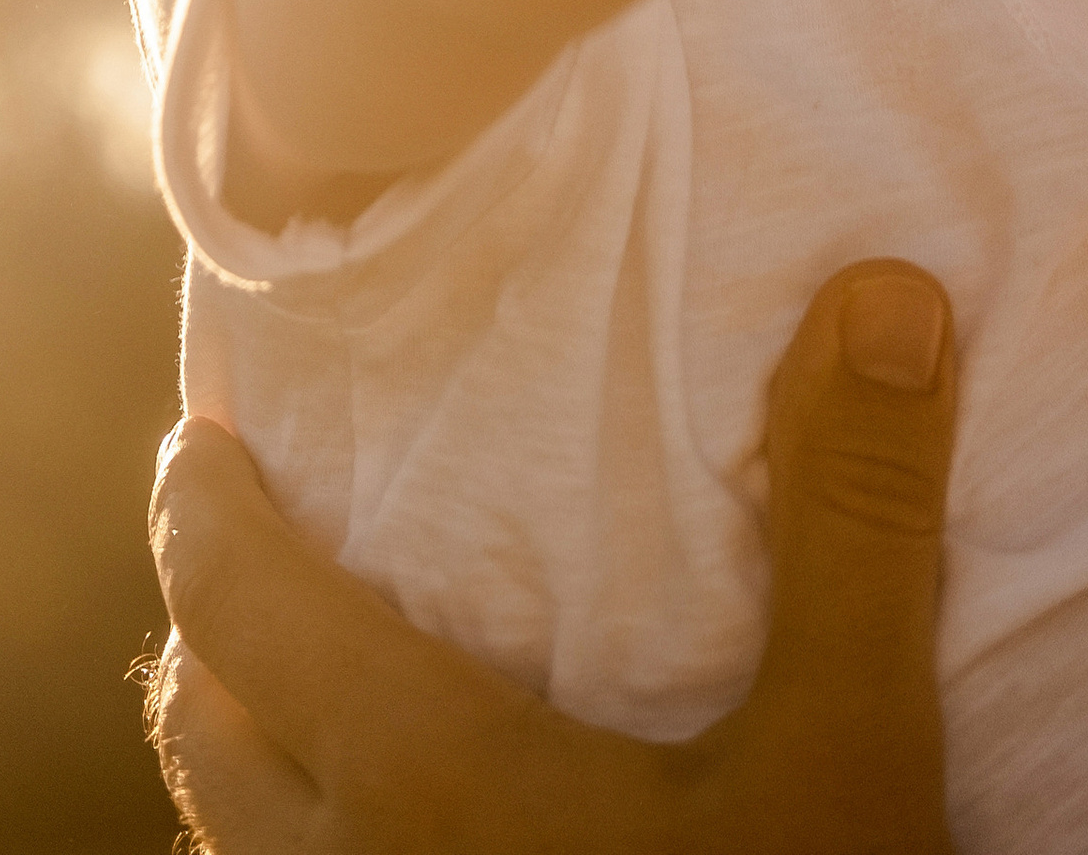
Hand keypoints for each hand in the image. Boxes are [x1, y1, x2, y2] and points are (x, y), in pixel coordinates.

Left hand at [146, 258, 959, 854]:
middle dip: (214, 617)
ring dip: (253, 755)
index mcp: (417, 782)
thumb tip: (887, 288)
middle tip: (257, 530)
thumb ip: (855, 517)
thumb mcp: (853, 758)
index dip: (199, 497)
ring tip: (314, 685)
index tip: (204, 422)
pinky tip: (403, 850)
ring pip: (236, 854)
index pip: (230, 598)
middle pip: (203, 725)